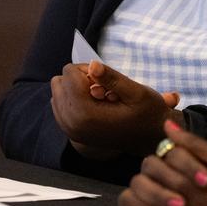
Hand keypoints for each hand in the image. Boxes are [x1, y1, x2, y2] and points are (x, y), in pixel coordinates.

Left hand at [49, 60, 179, 154]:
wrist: (150, 140)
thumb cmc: (147, 114)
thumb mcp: (137, 93)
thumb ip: (112, 78)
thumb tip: (92, 65)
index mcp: (86, 114)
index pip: (69, 73)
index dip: (89, 69)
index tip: (107, 80)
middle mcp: (72, 124)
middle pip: (59, 82)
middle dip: (80, 78)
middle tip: (103, 88)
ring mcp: (69, 130)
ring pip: (56, 92)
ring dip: (75, 89)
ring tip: (99, 97)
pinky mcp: (70, 133)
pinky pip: (58, 105)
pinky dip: (73, 99)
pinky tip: (92, 104)